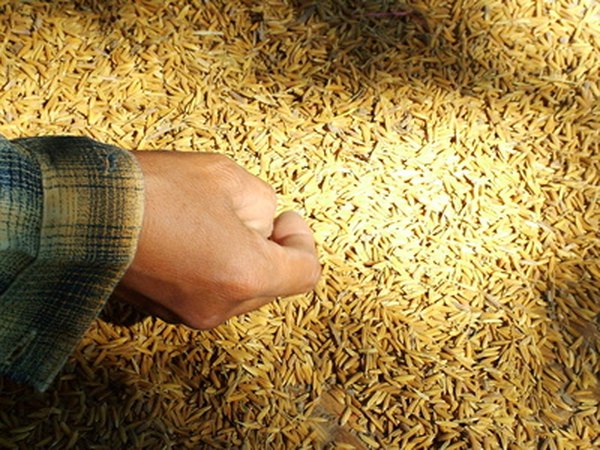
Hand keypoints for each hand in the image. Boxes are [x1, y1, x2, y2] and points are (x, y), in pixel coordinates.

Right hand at [115, 151, 320, 328]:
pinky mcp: (167, 312)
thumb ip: (264, 203)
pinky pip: (210, 295)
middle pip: (273, 283)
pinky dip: (213, 272)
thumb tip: (266, 224)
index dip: (302, 241)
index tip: (286, 219)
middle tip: (246, 215)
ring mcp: (191, 314)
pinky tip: (191, 241)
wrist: (83, 211)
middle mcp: (221, 307)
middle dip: (270, 249)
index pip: (305, 273)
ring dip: (240, 260)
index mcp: (245, 275)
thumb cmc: (155, 190)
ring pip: (241, 291)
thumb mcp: (228, 177)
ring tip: (211, 224)